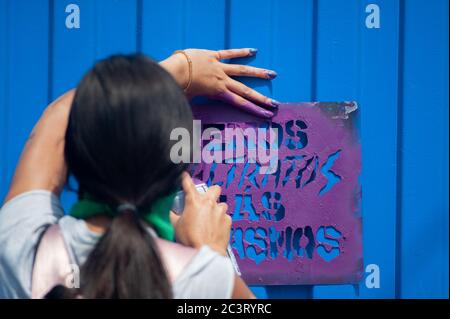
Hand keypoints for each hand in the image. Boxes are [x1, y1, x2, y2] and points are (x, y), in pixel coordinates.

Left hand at [160, 48, 278, 117]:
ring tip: (272, 75)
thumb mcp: (189, 104)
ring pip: (242, 71)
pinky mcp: (213, 56)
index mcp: (218, 93)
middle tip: (275, 103)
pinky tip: (254, 51)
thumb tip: (190, 128)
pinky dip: (241, 52)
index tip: (267, 115)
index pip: (240, 103)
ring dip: (258, 73)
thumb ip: (194, 113)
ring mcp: (219, 67)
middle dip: (261, 98)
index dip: (255, 110)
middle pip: (245, 91)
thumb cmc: (179, 88)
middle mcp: (223, 81)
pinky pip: (229, 53)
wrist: (173, 71)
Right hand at [171, 173, 230, 255]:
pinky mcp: (228, 220)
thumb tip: (173, 212)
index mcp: (194, 202)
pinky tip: (215, 228)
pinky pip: (225, 217)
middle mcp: (209, 203)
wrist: (205, 252)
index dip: (186, 179)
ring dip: (216, 209)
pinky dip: (221, 221)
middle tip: (205, 200)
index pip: (189, 185)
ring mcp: (220, 211)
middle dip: (211, 192)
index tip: (185, 176)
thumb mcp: (176, 226)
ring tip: (210, 219)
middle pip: (214, 189)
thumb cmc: (190, 240)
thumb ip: (175, 215)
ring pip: (221, 204)